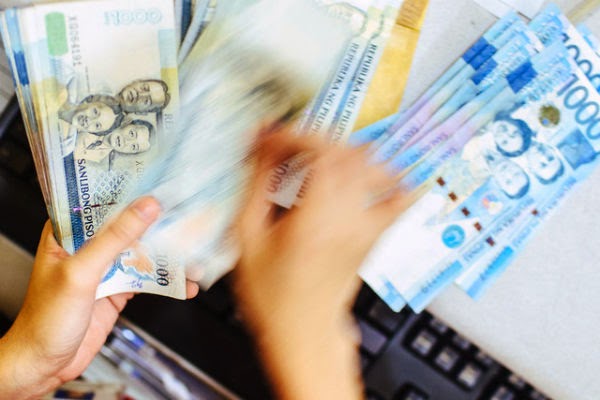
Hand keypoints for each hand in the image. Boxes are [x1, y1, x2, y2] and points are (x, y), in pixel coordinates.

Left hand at [0, 197, 198, 398]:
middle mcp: (87, 245)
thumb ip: (114, 238)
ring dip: (168, 254)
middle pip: (129, 224)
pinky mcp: (118, 289)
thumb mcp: (82, 272)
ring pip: (143, 250)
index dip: (131, 188)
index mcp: (67, 232)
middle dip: (159, 223)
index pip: (101, 199)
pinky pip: (149, 278)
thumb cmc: (44, 320)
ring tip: (193, 253)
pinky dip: (169, 280)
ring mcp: (105, 267)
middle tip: (187, 215)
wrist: (43, 365)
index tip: (160, 180)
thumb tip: (145, 208)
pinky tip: (185, 283)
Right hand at [235, 131, 406, 399]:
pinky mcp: (377, 235)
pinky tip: (378, 171)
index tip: (272, 137)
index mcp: (315, 219)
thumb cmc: (271, 294)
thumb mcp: (249, 239)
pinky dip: (395, 180)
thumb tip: (262, 146)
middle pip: (347, 154)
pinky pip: (399, 200)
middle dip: (314, 139)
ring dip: (346, 152)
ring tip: (319, 157)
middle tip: (288, 146)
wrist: (304, 332)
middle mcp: (350, 218)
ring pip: (372, 168)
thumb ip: (256, 187)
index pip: (319, 154)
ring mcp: (369, 226)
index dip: (295, 136)